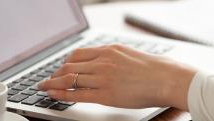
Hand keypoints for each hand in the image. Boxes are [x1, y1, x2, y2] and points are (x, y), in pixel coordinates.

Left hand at [38, 44, 195, 109]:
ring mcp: (103, 77)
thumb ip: (116, 57)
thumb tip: (108, 62)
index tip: (61, 68)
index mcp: (110, 50)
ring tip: (45, 88)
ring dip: (53, 83)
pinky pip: (77, 93)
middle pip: (70, 65)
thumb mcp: (132, 55)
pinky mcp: (106, 94)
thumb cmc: (156, 69)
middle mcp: (103, 61)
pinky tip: (54, 95)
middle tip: (48, 79)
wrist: (168, 78)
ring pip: (69, 78)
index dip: (65, 62)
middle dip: (55, 73)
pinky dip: (62, 94)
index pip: (78, 54)